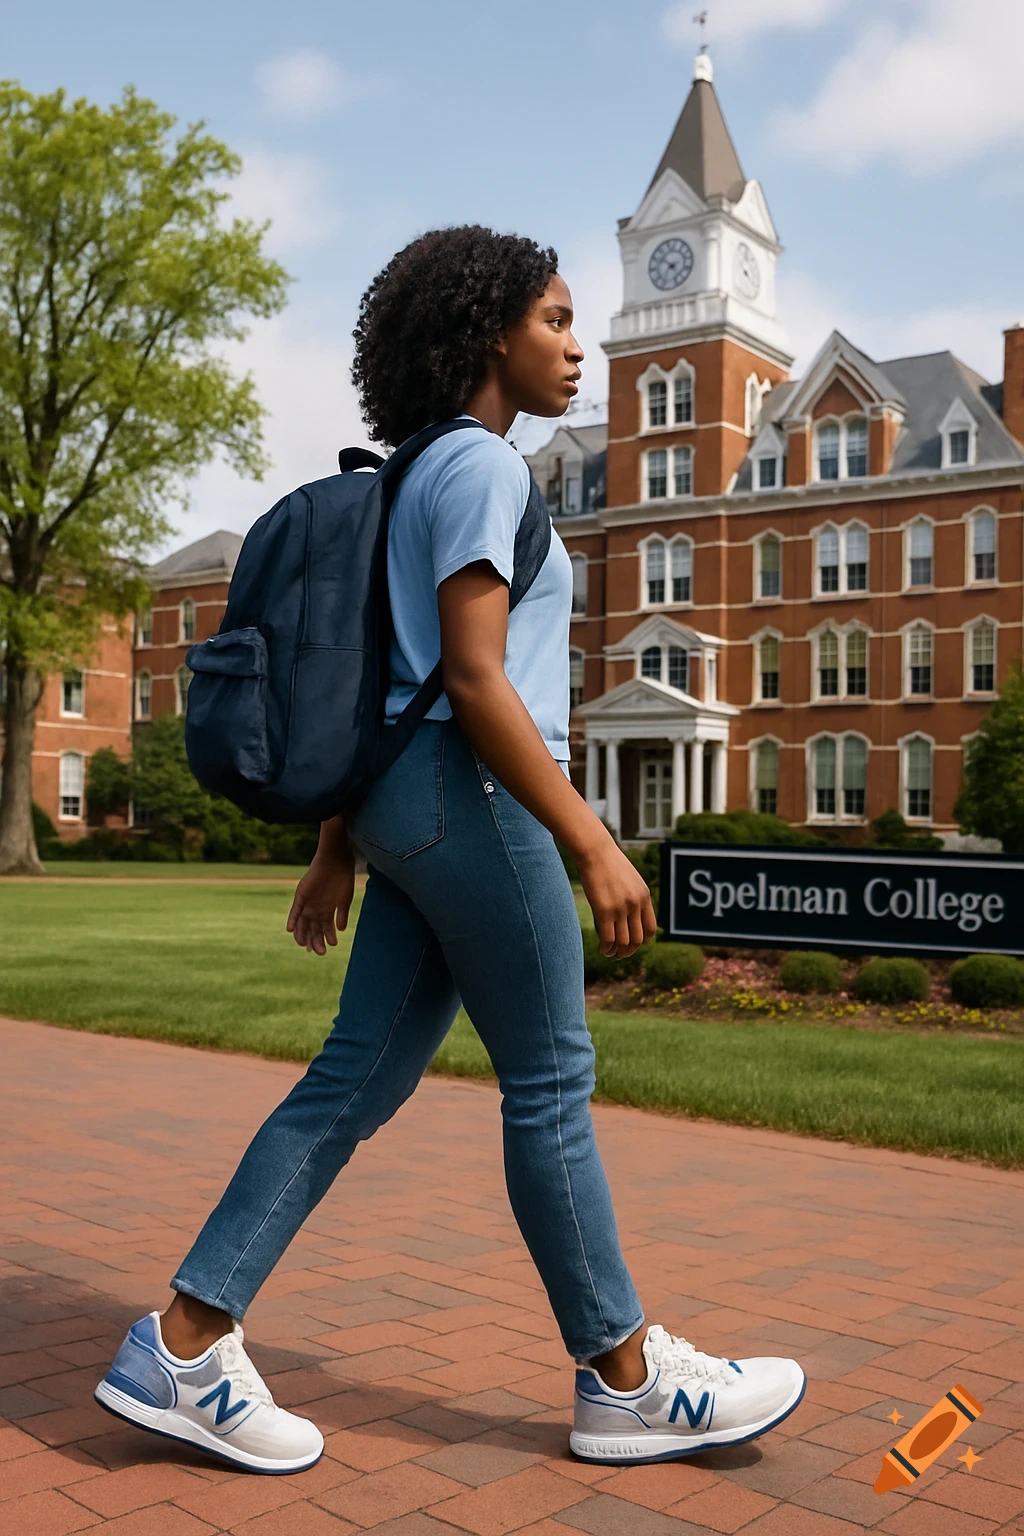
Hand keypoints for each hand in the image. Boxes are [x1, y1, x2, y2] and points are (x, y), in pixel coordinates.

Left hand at [286, 848, 355, 955]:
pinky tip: (291, 930)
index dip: (322, 940)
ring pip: (303, 923)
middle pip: (313, 929)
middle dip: (315, 941)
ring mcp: (307, 903)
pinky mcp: (301, 895)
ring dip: (304, 934)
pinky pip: (295, 910)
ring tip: (306, 946)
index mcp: (326, 911)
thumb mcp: (345, 899)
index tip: (324, 951)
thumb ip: (342, 915)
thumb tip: (341, 930)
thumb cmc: (343, 878)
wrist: (336, 860)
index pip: (322, 929)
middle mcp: (315, 909)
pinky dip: (293, 919)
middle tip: (319, 952)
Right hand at [575, 837, 657, 957]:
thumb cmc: (608, 862)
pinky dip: (606, 948)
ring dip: (616, 952)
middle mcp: (635, 904)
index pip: (650, 929)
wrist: (595, 850)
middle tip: (619, 954)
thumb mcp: (629, 878)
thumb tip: (629, 914)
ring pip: (623, 942)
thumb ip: (633, 896)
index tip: (632, 944)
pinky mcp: (604, 910)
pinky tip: (602, 949)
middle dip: (629, 951)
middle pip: (638, 939)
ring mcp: (621, 908)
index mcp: (644, 896)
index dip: (642, 941)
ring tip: (609, 953)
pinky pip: (608, 938)